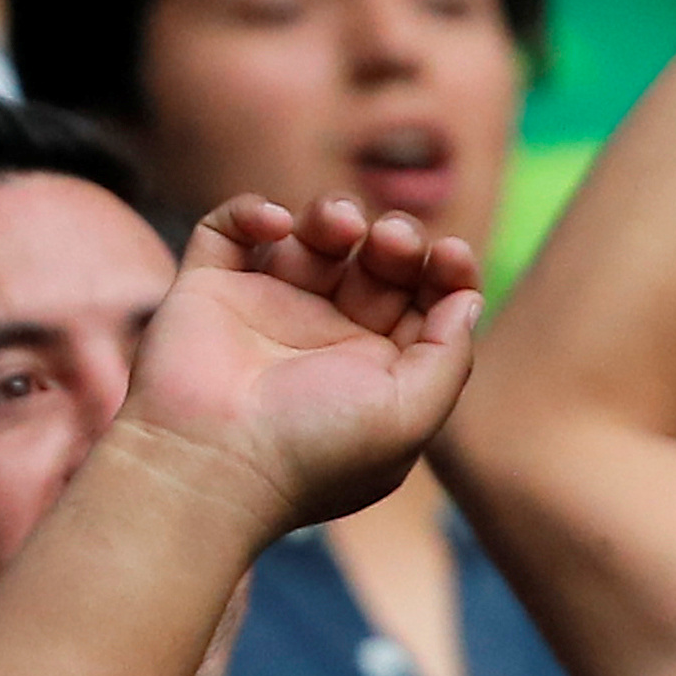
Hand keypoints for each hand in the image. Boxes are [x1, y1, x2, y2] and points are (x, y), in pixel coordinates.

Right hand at [124, 192, 483, 528]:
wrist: (209, 465)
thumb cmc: (313, 452)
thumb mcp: (410, 417)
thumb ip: (450, 356)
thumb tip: (466, 298)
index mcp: (375, 370)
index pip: (422, 301)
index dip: (443, 270)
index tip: (448, 257)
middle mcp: (323, 337)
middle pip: (376, 262)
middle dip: (396, 238)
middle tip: (388, 240)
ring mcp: (264, 311)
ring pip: (310, 238)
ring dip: (332, 215)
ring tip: (337, 225)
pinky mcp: (209, 290)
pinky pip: (229, 231)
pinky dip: (251, 211)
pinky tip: (274, 224)